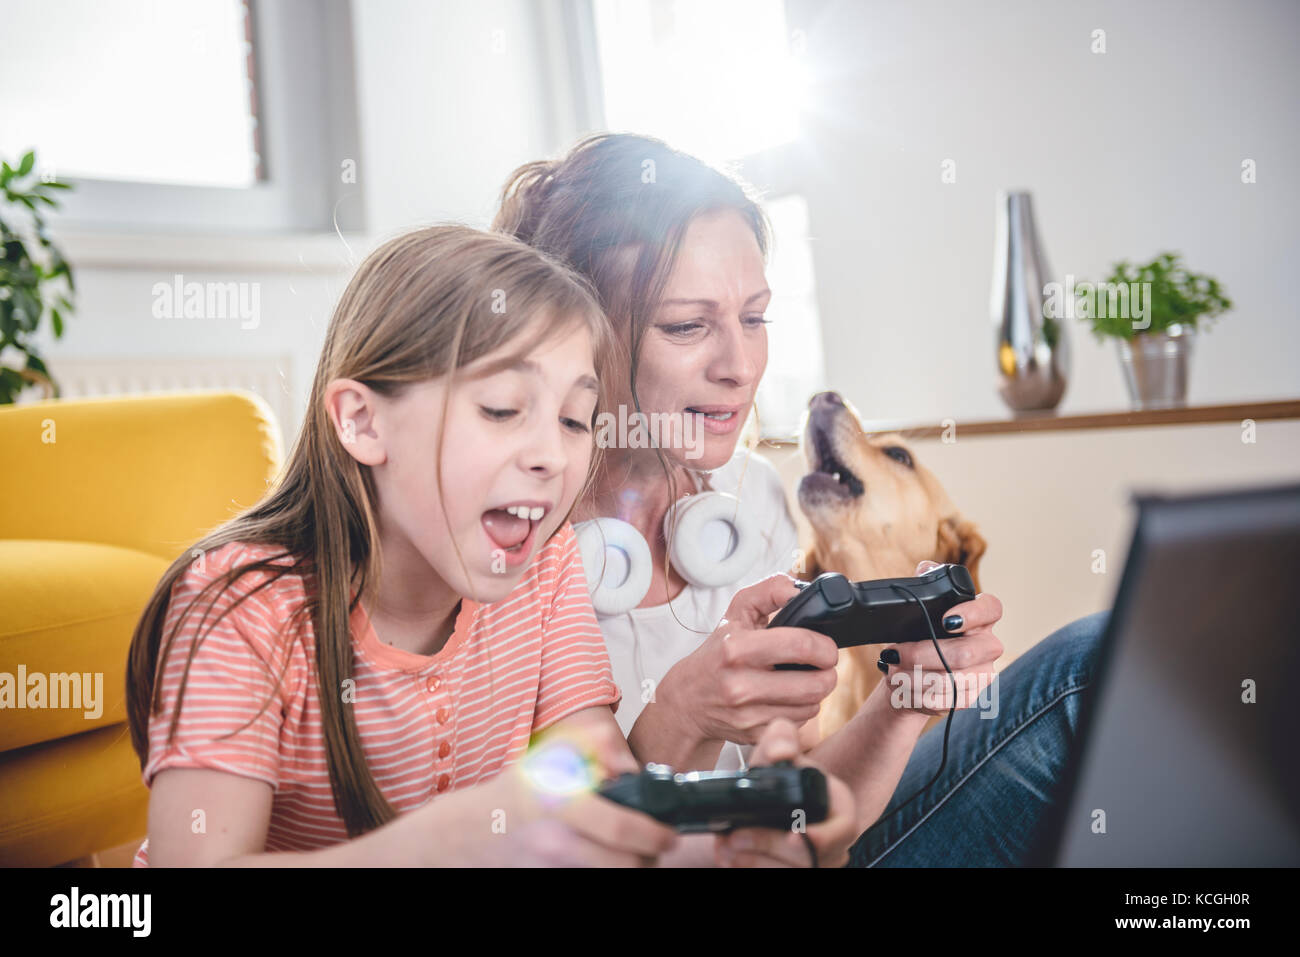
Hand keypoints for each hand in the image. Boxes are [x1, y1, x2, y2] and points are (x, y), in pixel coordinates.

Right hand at [456, 717, 679, 865]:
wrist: (470, 833)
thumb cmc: (515, 793)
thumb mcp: (546, 755)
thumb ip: (590, 742)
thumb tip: (625, 761)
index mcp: (560, 804)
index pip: (619, 826)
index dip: (653, 833)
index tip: (668, 833)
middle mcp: (557, 841)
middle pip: (626, 864)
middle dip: (650, 857)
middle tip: (658, 847)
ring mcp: (554, 868)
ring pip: (615, 877)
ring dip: (632, 868)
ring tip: (636, 854)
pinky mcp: (550, 881)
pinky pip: (594, 882)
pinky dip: (609, 873)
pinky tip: (609, 860)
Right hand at [656, 574, 839, 746]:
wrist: (688, 700)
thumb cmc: (717, 652)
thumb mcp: (736, 613)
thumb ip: (769, 592)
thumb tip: (799, 591)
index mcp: (737, 648)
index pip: (802, 646)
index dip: (825, 646)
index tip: (826, 647)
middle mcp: (740, 684)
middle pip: (816, 683)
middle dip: (827, 672)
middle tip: (821, 665)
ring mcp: (748, 714)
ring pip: (812, 706)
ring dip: (815, 692)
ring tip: (803, 680)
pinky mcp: (754, 735)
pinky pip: (798, 723)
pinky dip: (800, 711)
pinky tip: (787, 699)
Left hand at [714, 719, 857, 867]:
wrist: (757, 805)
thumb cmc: (773, 779)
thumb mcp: (775, 751)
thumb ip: (780, 738)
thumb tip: (781, 752)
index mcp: (839, 808)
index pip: (844, 828)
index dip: (823, 837)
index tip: (793, 835)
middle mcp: (833, 841)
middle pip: (809, 857)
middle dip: (769, 846)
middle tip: (735, 837)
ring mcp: (816, 864)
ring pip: (790, 872)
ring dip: (754, 862)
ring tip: (726, 847)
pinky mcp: (793, 871)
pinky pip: (775, 877)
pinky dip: (750, 869)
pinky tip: (730, 858)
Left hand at [876, 560, 1003, 717]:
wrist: (911, 673)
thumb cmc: (919, 634)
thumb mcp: (920, 609)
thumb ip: (926, 587)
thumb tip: (925, 569)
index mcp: (980, 618)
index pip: (991, 609)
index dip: (972, 614)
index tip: (945, 620)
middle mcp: (988, 646)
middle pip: (964, 653)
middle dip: (922, 654)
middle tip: (894, 652)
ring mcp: (982, 675)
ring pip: (952, 681)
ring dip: (914, 677)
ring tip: (891, 669)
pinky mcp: (969, 698)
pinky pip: (945, 701)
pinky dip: (916, 694)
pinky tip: (900, 685)